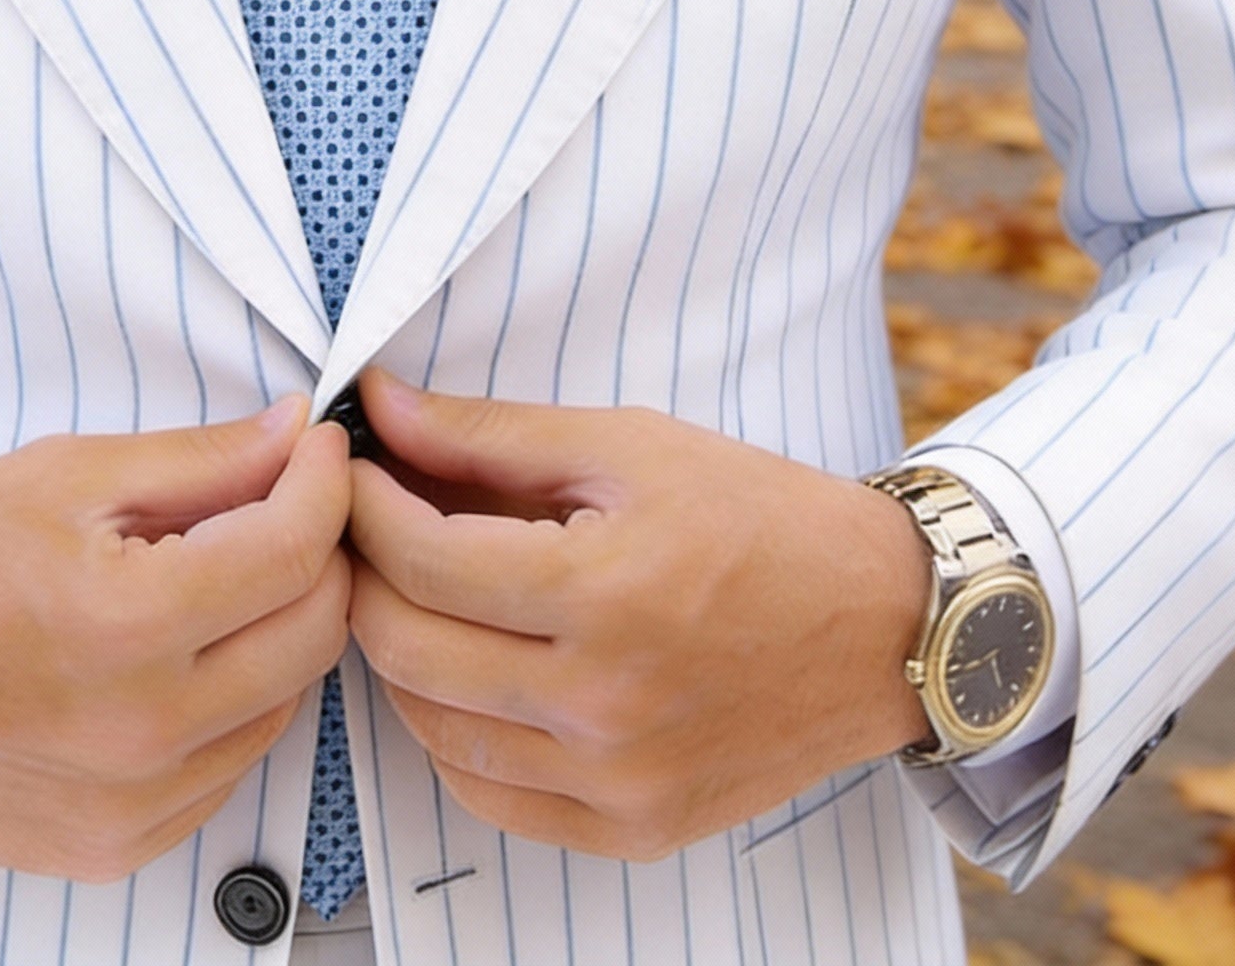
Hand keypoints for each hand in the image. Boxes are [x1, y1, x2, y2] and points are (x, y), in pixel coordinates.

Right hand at [0, 399, 351, 881]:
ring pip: (286, 702)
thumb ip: (199, 460)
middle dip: (320, 551)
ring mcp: (133, 805)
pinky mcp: (119, 847)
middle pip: (315, 633)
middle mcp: (140, 732)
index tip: (318, 448)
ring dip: (280, 628)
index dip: (325, 482)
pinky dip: (235, 700)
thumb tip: (293, 435)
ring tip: (222, 575)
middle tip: (284, 502)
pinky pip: (232, 765)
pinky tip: (182, 652)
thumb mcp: (64, 475)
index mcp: (124, 626)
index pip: (294, 550)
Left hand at [345, 370, 930, 861]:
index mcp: (606, 593)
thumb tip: (381, 406)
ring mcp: (617, 781)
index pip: (422, 560)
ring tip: (416, 592)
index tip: (353, 471)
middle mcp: (605, 703)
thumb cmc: (759, 518)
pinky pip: (489, 795)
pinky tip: (467, 672)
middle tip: (369, 527)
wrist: (881, 623)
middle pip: (407, 648)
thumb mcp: (627, 445)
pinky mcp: (632, 828)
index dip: (364, 506)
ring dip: (400, 653)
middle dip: (364, 574)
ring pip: (432, 729)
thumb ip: (489, 433)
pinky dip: (453, 732)